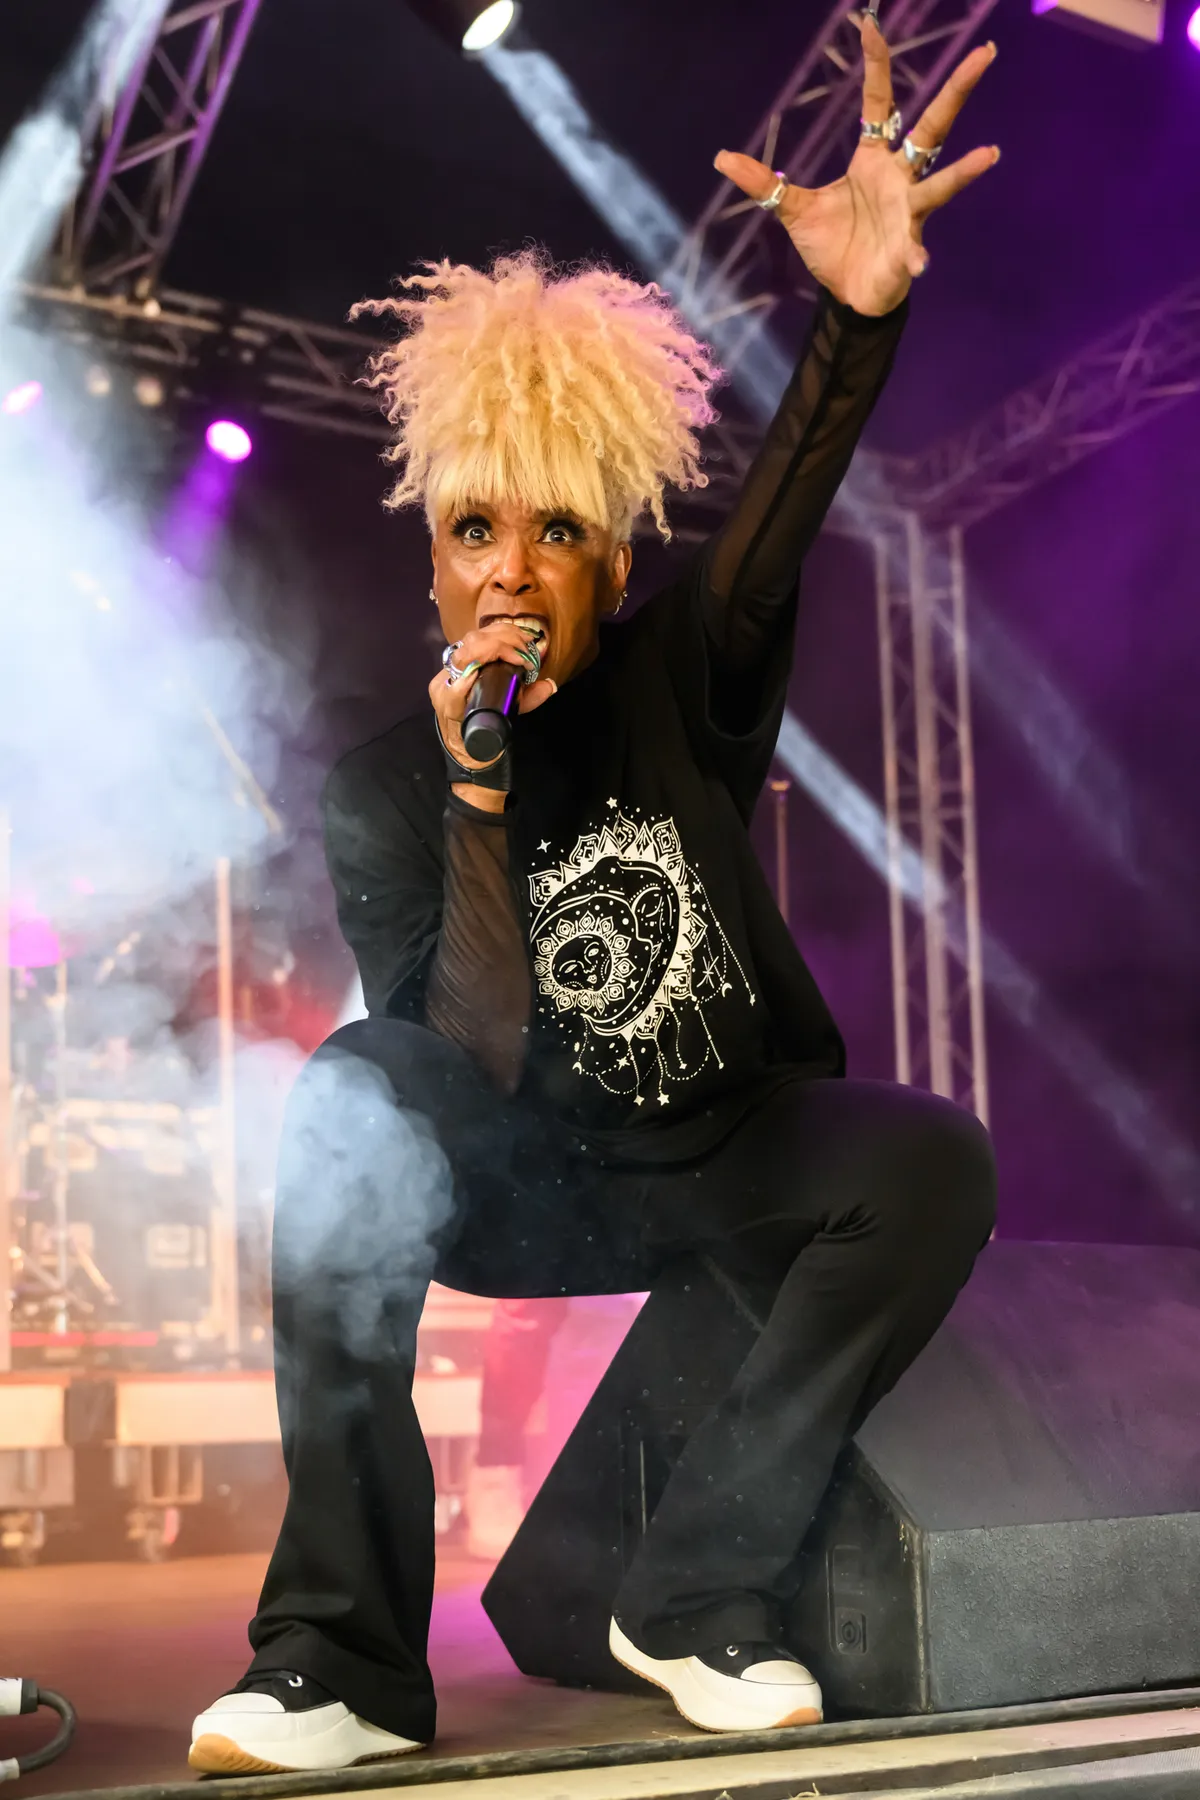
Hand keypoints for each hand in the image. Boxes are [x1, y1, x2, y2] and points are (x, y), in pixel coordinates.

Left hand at [429, 619, 555, 805]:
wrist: (463, 751)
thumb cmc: (481, 743)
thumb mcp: (503, 727)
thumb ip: (526, 702)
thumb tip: (549, 685)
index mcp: (451, 701)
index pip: (466, 666)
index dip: (492, 656)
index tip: (518, 660)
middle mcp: (444, 683)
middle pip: (469, 646)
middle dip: (501, 642)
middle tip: (526, 649)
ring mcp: (446, 674)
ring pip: (469, 641)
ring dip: (499, 635)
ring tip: (523, 640)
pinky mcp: (453, 668)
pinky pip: (472, 644)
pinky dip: (493, 636)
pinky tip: (510, 635)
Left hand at [715, 16, 998, 316]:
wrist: (848, 295)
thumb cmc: (832, 247)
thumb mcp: (792, 211)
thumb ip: (763, 184)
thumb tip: (721, 157)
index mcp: (873, 159)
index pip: (878, 102)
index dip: (876, 65)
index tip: (869, 24)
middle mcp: (899, 177)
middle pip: (933, 124)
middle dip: (957, 89)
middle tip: (986, 53)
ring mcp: (908, 212)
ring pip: (939, 184)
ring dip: (963, 172)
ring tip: (989, 155)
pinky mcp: (906, 250)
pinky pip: (914, 250)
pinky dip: (916, 257)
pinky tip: (920, 263)